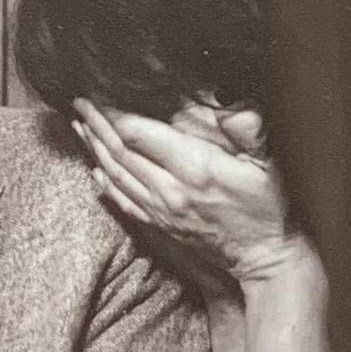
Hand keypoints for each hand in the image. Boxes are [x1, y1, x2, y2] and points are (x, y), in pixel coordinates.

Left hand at [72, 98, 311, 290]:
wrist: (267, 259)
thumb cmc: (272, 207)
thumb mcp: (271, 164)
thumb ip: (249, 132)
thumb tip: (230, 105)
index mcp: (194, 168)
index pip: (139, 134)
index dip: (113, 113)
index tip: (97, 93)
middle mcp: (170, 190)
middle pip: (120, 152)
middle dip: (96, 124)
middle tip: (78, 102)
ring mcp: (162, 211)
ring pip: (116, 175)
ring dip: (94, 149)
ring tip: (79, 125)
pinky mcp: (161, 226)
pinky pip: (123, 201)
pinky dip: (104, 183)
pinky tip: (94, 170)